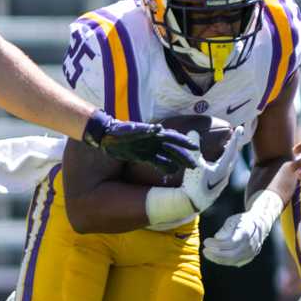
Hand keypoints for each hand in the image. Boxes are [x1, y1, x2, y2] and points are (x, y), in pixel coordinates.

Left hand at [83, 111, 199, 175]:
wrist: (105, 136)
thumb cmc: (118, 131)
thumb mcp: (131, 131)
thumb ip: (145, 131)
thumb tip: (159, 128)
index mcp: (152, 134)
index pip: (172, 138)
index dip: (183, 142)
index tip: (194, 148)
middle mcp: (153, 141)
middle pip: (172, 149)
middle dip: (184, 156)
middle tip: (195, 165)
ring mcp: (149, 148)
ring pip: (167, 156)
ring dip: (177, 162)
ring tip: (188, 169)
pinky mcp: (142, 155)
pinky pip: (157, 162)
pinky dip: (164, 166)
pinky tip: (171, 172)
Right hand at [179, 126, 242, 213]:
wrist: (193, 203)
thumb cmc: (194, 185)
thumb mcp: (194, 164)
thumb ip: (195, 148)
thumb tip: (193, 131)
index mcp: (223, 168)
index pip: (231, 149)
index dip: (235, 138)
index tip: (240, 129)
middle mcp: (225, 174)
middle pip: (233, 156)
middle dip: (234, 146)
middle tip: (236, 136)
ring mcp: (222, 181)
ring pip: (229, 164)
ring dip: (229, 154)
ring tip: (227, 147)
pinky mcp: (217, 186)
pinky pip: (224, 170)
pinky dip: (224, 162)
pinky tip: (218, 163)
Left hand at [203, 188, 281, 266]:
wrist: (260, 225)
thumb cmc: (244, 221)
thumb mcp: (234, 220)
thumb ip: (226, 228)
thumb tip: (218, 237)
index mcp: (247, 232)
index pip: (231, 242)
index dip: (218, 244)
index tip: (206, 241)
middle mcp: (251, 244)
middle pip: (232, 254)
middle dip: (216, 254)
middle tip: (205, 250)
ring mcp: (252, 252)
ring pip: (233, 260)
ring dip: (218, 259)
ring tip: (207, 254)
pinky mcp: (249, 258)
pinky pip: (235, 263)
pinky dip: (224, 261)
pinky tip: (215, 257)